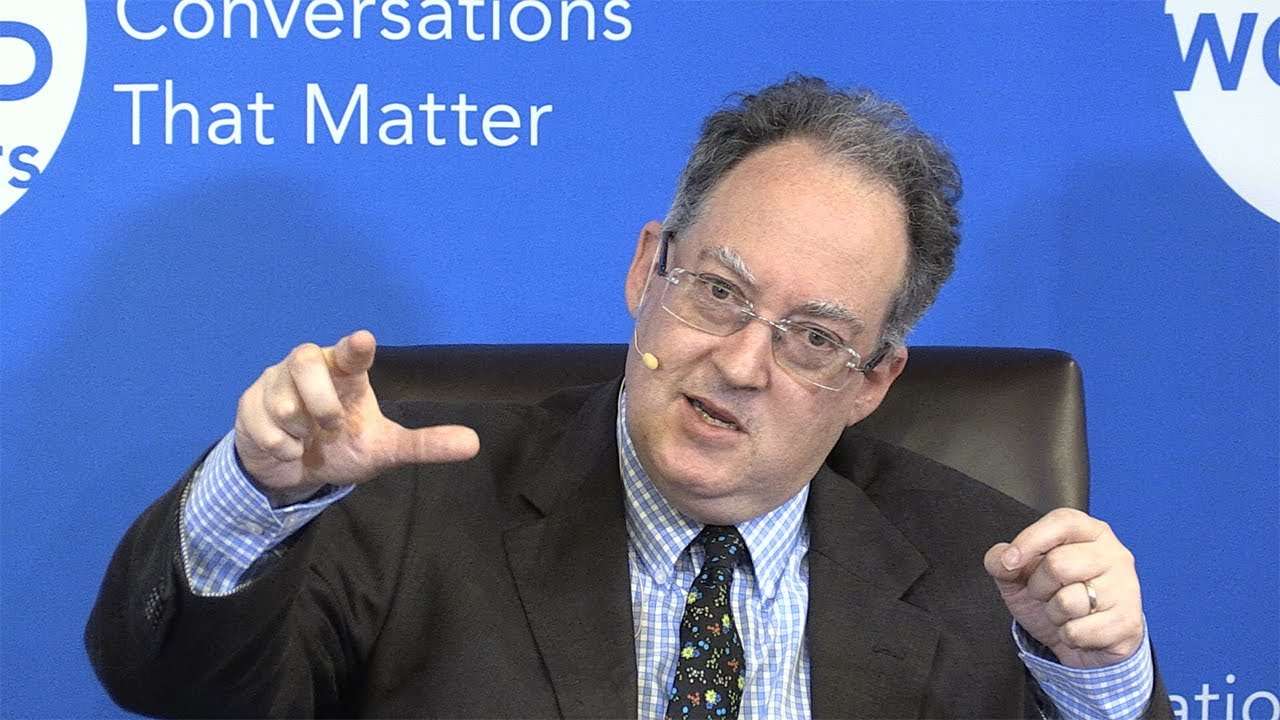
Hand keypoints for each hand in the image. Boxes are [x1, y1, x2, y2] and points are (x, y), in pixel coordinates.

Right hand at [233, 330, 478, 505]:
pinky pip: (264, 426)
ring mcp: (275, 381)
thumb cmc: (341, 447)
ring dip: (299, 431)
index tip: (364, 341)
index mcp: (345, 372)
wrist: (292, 470)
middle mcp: (309, 367)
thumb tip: (474, 444)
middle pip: (305, 361)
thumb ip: (424, 444)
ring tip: (307, 439)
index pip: (352, 353)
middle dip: (319, 400)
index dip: (356, 346)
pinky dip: (280, 446)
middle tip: (330, 425)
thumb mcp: (384, 450)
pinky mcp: (250, 402)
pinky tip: (288, 448)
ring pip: (283, 400)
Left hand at [983, 507, 1144, 668]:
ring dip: (1054, 614)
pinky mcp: (1128, 623)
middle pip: (1059, 564)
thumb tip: (1002, 559)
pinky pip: (1078, 632)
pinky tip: (1080, 630)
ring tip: (1065, 612)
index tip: (1010, 562)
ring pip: (1069, 602)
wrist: (1083, 642)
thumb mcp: (1020, 575)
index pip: (1062, 522)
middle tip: (1046, 594)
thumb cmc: (1054, 597)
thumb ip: (1002, 560)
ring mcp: (1126, 588)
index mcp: (1090, 532)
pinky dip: (1068, 636)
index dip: (1030, 540)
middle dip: (1039, 587)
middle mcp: (1114, 555)